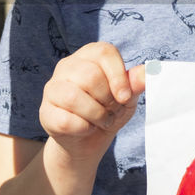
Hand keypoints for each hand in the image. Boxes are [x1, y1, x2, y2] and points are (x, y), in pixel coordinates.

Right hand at [39, 41, 145, 165]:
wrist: (87, 142)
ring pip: (74, 97)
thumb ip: (135, 84)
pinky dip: (83, 128)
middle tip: (111, 111)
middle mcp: (67, 66)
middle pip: (90, 75)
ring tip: (101, 121)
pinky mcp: (45, 112)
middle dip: (108, 100)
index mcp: (88, 56)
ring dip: (96, 115)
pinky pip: (66, 119)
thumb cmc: (108, 112)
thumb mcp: (126, 98)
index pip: (104, 52)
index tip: (124, 97)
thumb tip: (150, 72)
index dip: (118, 75)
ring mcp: (52, 88)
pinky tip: (85, 128)